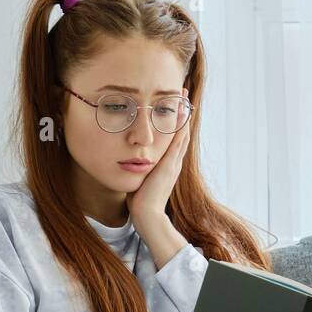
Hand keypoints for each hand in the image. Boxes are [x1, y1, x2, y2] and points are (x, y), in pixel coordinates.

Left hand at [128, 92, 190, 231]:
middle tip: (183, 95)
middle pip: (181, 133)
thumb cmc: (139, 201)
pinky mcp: (170, 165)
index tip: (174, 108)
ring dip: (183, 116)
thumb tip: (127, 162)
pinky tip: (182, 114)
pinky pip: (178, 141)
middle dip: (182, 114)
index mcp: (167, 166)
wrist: (147, 216)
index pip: (174, 140)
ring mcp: (173, 163)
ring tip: (184, 98)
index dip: (175, 124)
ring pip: (182, 134)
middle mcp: (173, 162)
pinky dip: (181, 127)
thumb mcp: (140, 180)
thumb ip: (137, 170)